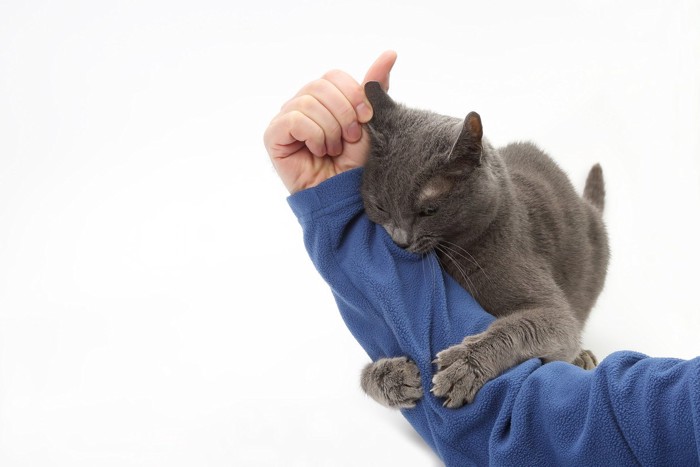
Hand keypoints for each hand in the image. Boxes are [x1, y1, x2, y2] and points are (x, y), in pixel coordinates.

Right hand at [264, 50, 397, 192]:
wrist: (341, 194)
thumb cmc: (353, 162)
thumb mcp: (369, 121)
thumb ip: (373, 88)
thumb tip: (389, 53)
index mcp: (322, 97)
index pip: (334, 76)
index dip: (352, 95)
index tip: (365, 119)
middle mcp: (301, 103)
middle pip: (320, 86)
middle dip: (343, 113)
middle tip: (349, 138)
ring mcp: (285, 118)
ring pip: (308, 103)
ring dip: (330, 129)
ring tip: (333, 149)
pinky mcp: (273, 135)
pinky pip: (294, 119)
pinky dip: (314, 136)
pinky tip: (318, 151)